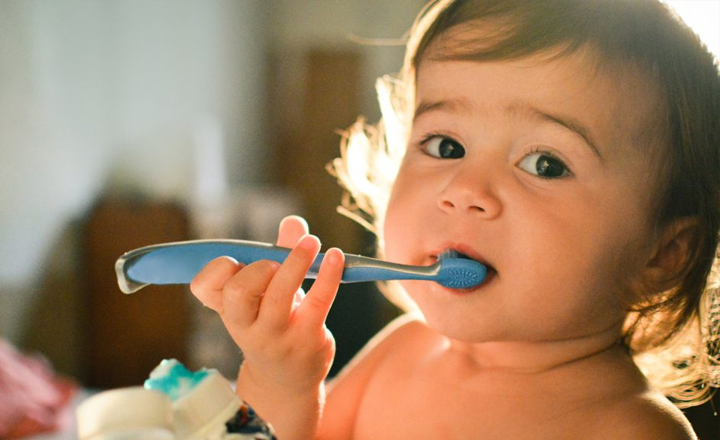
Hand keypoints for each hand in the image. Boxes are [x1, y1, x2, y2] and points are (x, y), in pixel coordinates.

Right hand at [190, 215, 343, 438]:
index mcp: (227, 311)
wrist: (287, 382)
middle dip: (258, 267)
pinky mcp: (307, 338)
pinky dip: (328, 273)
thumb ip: (277, 255)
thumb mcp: (265, 295)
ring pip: (278, 294)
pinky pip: (319, 300)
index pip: (203, 287)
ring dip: (296, 261)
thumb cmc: (273, 326)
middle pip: (238, 291)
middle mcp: (246, 326)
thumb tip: (293, 221)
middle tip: (276, 263)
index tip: (237, 262)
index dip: (217, 268)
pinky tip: (335, 256)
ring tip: (311, 243)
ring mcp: (276, 335)